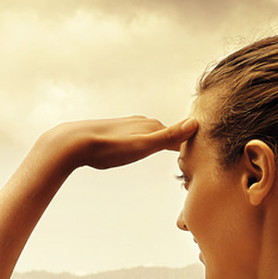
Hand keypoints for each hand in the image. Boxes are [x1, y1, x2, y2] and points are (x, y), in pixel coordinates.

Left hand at [42, 116, 198, 170]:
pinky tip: (139, 147)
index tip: (204, 154)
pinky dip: (144, 143)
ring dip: (161, 142)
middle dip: (178, 142)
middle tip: (191, 156)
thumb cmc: (108, 147)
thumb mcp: (142, 145)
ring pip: (151, 135)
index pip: (180, 135)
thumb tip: (195, 122)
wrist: (73, 143)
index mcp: (151, 127)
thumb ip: (168, 136)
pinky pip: (136, 138)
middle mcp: (142, 123)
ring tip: (171, 151)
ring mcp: (128, 127)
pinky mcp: (114, 133)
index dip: (191, 144)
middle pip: (167, 133)